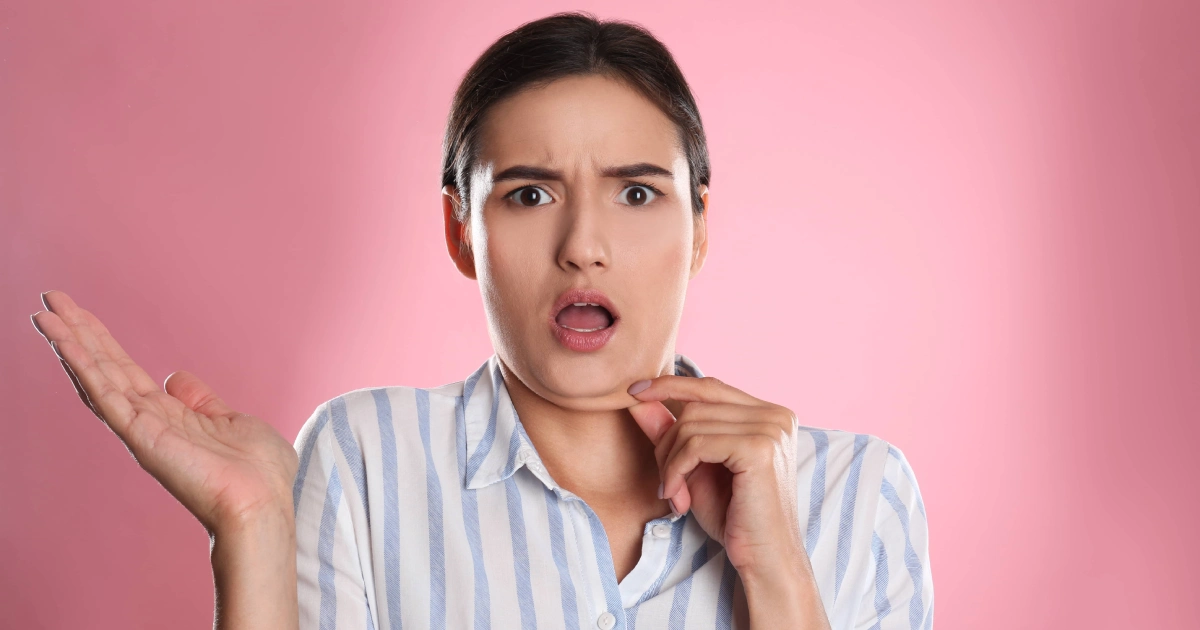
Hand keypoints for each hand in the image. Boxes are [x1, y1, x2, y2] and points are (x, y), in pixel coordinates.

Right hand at [30, 290, 297, 533]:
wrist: (264, 504)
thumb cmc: (259, 474)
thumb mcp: (234, 422)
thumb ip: (202, 401)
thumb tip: (176, 379)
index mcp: (170, 416)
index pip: (125, 371)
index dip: (102, 341)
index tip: (79, 313)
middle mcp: (148, 421)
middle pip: (104, 367)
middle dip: (77, 332)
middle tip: (50, 298)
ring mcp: (140, 429)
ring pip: (96, 377)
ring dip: (69, 343)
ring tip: (43, 311)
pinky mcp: (140, 435)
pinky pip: (104, 394)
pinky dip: (82, 366)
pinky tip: (63, 341)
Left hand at [628, 375, 829, 628]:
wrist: (764, 559)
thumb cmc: (733, 517)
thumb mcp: (694, 468)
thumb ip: (670, 432)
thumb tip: (637, 397)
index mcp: (768, 414)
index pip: (709, 387)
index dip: (669, 386)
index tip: (634, 391)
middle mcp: (775, 414)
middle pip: (696, 405)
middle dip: (667, 441)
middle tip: (665, 481)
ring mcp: (771, 429)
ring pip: (692, 424)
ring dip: (670, 461)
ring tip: (674, 493)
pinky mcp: (760, 448)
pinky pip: (697, 444)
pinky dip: (677, 469)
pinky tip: (678, 497)